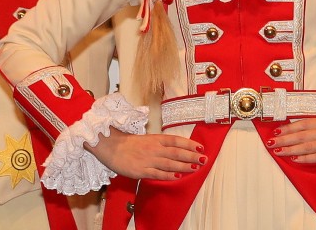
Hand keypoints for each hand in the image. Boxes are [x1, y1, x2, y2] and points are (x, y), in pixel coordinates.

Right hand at [86, 129, 203, 180]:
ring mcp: (148, 160)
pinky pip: (157, 174)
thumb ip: (161, 143)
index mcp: (157, 139)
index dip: (190, 144)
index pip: (177, 140)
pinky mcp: (141, 171)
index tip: (201, 147)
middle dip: (192, 156)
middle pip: (177, 152)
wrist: (111, 147)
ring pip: (170, 163)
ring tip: (196, 167)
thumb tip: (178, 148)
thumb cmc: (130, 143)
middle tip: (204, 159)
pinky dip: (169, 175)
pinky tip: (178, 176)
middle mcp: (155, 148)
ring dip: (184, 166)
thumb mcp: (148, 139)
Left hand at [269, 117, 315, 163]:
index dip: (289, 127)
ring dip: (290, 149)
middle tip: (270, 142)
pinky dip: (305, 158)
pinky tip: (295, 159)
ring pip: (306, 145)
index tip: (277, 130)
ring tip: (278, 151)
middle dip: (284, 138)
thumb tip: (309, 127)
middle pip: (301, 134)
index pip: (304, 123)